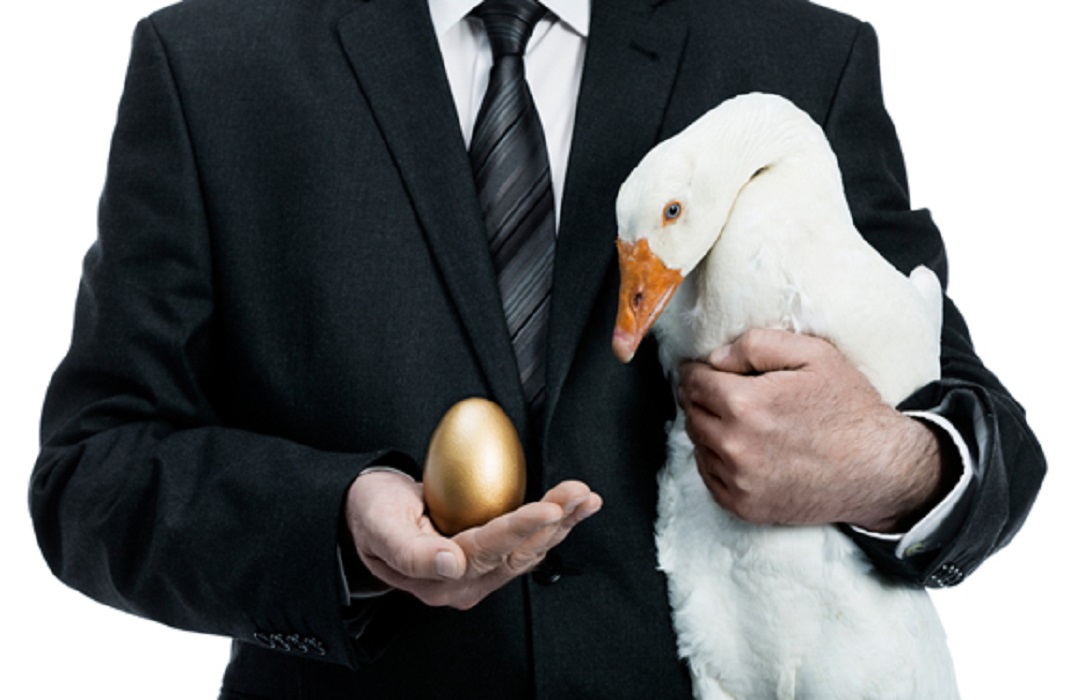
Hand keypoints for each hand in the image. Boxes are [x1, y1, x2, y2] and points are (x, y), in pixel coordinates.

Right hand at [344, 470, 600, 609]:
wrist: (365, 515)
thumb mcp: (382, 529)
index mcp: (439, 580)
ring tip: (587, 497)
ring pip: (529, 549)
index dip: (522, 527)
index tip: (551, 508)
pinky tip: (571, 506)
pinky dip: (551, 522)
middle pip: (519, 551)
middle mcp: (465, 582)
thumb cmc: (370, 515)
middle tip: (581, 494)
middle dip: (555, 521)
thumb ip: (413, 553)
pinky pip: (526, 542)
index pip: (489, 549)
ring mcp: (479, 572)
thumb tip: (453, 563)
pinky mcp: (489, 558)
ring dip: (562, 522)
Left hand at [678, 329, 949, 530]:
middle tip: (725, 392)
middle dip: (702, 398)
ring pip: (698, 444)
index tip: (705, 369)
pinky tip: (744, 449)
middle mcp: (734, 446)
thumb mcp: (814, 354)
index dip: (698, 371)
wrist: (881, 470)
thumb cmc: (850, 408)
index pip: (693, 381)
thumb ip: (755, 345)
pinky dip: (717, 460)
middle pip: (691, 412)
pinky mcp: (745, 507)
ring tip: (740, 421)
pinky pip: (709, 476)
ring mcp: (738, 481)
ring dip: (709, 429)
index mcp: (745, 404)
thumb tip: (714, 358)